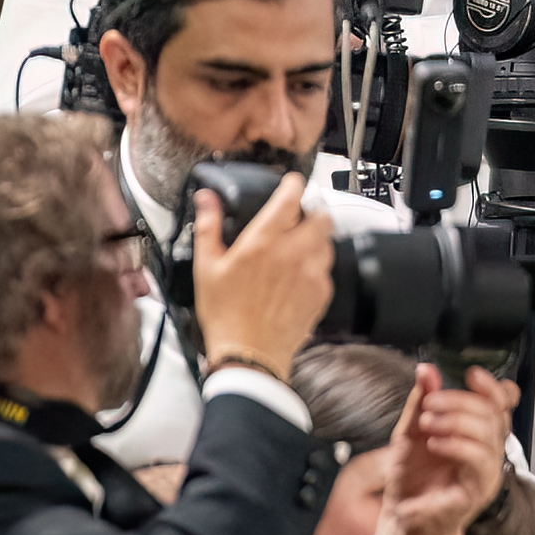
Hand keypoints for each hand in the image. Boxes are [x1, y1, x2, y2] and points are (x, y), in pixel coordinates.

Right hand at [190, 172, 332, 374]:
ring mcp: (312, 274)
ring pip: (328, 242)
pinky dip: (318, 265)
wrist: (251, 352)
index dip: (294, 185)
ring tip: (298, 247)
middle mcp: (293, 254)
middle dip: (313, 213)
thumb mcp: (207, 266)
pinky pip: (328, 269)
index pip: (290, 199)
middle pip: (321, 218)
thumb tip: (206, 199)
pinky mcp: (322, 294)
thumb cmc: (226, 313)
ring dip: (317, 239)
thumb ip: (208, 227)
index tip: (293, 182)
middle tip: (299, 217)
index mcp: (263, 241)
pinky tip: (300, 274)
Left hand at [361, 364, 517, 534]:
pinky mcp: (478, 492)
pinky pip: (480, 461)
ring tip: (428, 424)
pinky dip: (457, 445)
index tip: (472, 375)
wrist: (401, 520)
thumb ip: (420, 402)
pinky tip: (435, 443)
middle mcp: (488, 453)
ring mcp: (486, 474)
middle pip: (495, 414)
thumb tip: (427, 371)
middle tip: (430, 404)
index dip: (493, 388)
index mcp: (476, 436)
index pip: (501, 406)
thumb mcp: (410, 432)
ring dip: (457, 420)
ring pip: (491, 434)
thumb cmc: (410, 480)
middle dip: (461, 401)